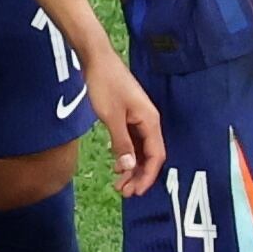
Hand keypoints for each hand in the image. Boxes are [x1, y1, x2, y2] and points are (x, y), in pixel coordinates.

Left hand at [81, 50, 165, 197]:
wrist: (97, 59)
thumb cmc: (105, 84)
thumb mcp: (111, 116)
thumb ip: (121, 142)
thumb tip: (128, 166)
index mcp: (150, 121)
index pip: (156, 156)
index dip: (148, 176)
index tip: (136, 191)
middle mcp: (148, 121)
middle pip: (149, 156)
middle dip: (139, 176)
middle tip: (124, 192)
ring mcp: (139, 119)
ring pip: (140, 150)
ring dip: (131, 168)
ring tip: (119, 183)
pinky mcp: (128, 116)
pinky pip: (132, 142)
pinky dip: (126, 155)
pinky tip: (116, 165)